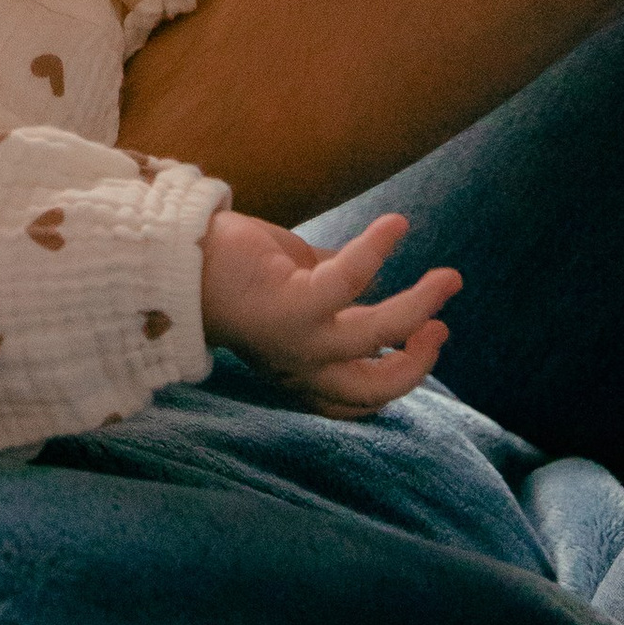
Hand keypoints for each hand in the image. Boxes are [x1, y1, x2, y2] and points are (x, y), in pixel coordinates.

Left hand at [199, 207, 458, 415]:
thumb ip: (328, 290)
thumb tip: (364, 274)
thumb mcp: (290, 289)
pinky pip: (350, 281)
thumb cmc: (231, 269)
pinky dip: (378, 250)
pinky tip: (397, 223)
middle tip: (441, 328)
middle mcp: (301, 366)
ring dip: (420, 306)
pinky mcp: (292, 304)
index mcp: (298, 369)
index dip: (399, 379)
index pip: (355, 401)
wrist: (174, 255)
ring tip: (449, 277)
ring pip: (378, 337)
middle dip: (417, 364)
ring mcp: (298, 340)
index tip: (426, 340)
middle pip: (376, 389)